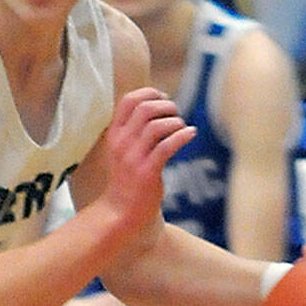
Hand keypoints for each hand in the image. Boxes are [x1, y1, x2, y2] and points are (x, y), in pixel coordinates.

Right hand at [99, 87, 194, 234]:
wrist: (121, 212)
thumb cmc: (128, 178)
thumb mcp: (124, 149)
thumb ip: (135, 129)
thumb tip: (161, 104)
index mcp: (114, 134)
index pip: (129, 100)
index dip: (150, 93)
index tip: (164, 99)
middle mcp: (121, 143)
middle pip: (145, 108)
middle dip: (167, 106)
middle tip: (176, 115)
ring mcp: (133, 158)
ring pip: (157, 125)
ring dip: (176, 122)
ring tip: (182, 128)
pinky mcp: (147, 172)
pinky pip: (167, 146)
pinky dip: (182, 136)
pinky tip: (191, 134)